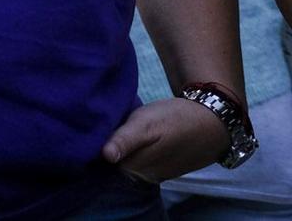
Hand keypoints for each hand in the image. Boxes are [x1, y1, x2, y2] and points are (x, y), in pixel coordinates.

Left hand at [102, 96, 229, 181]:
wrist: (212, 123)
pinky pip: (138, 160)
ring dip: (119, 148)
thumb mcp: (146, 124)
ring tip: (114, 127)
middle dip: (105, 147)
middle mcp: (142, 177)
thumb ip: (125, 140)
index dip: (94, 145)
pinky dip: (132, 149)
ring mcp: (152, 173)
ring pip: (125, 162)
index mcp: (136, 169)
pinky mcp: (161, 167)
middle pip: (112, 164)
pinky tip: (131, 135)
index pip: (101, 164)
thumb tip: (106, 156)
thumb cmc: (175, 120)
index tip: (86, 129)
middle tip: (99, 124)